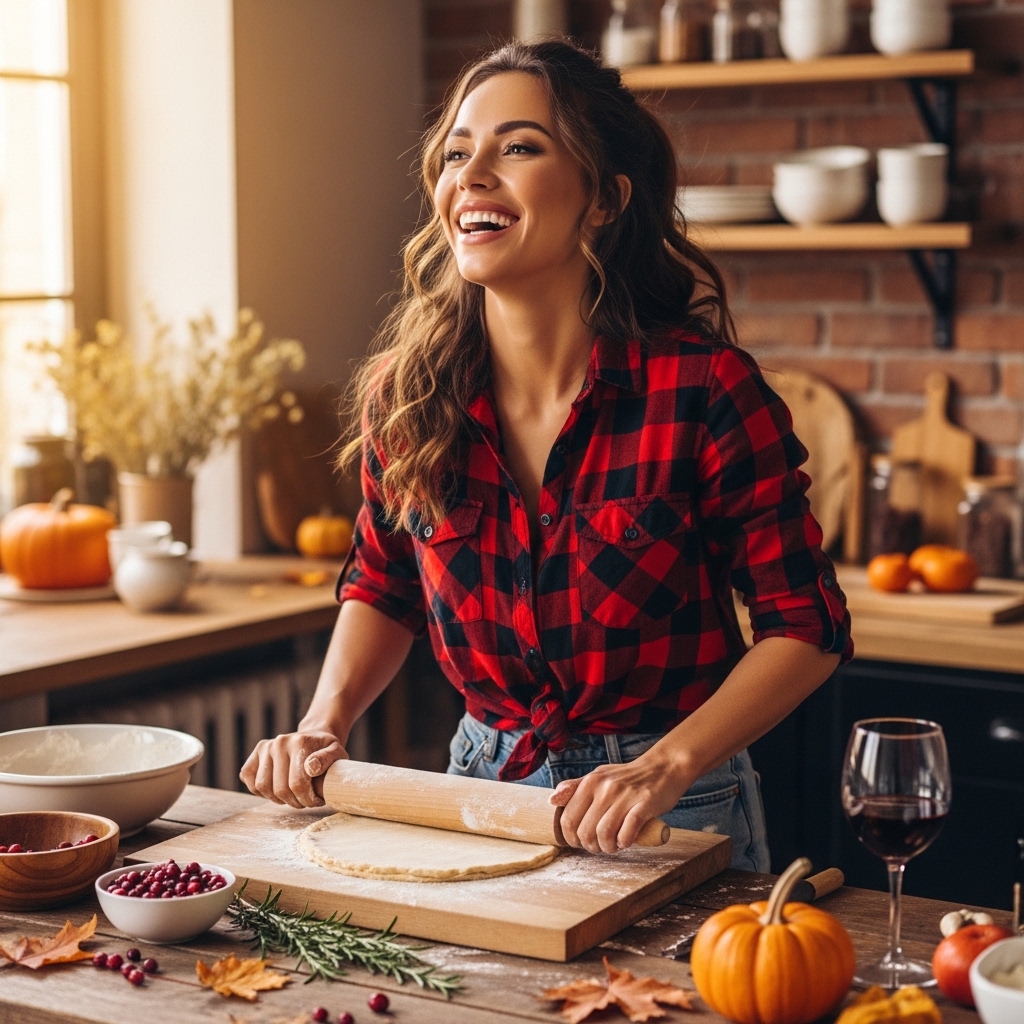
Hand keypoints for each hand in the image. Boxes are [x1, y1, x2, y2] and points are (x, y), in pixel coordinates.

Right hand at [239, 730, 347, 808]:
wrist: (314, 737)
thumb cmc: (326, 750)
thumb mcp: (337, 752)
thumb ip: (327, 759)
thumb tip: (311, 768)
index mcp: (300, 742)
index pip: (297, 784)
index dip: (307, 799)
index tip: (317, 801)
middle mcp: (279, 743)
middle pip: (280, 789)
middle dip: (295, 802)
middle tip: (306, 801)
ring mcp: (265, 747)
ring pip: (262, 787)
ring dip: (277, 799)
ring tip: (292, 796)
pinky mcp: (255, 754)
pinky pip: (248, 777)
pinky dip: (259, 790)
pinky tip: (276, 789)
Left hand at [549, 750, 687, 853]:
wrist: (663, 768)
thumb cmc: (627, 778)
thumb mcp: (598, 776)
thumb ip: (574, 788)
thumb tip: (551, 800)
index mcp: (590, 782)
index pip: (568, 819)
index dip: (572, 838)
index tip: (581, 841)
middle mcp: (605, 787)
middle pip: (585, 831)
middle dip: (590, 846)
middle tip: (600, 846)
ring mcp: (625, 796)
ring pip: (604, 834)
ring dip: (608, 847)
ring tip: (613, 845)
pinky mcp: (645, 804)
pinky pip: (627, 832)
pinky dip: (624, 843)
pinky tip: (626, 841)